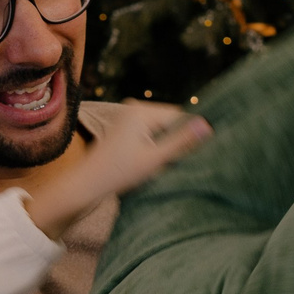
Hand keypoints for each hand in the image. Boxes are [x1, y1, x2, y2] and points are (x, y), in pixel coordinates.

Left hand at [23, 106, 211, 235]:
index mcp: (141, 111)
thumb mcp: (155, 159)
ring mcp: (128, 118)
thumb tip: (207, 126)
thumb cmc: (117, 173)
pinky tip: (151, 163)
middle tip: (176, 162)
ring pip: (161, 130)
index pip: (180, 116)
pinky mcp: (125, 129)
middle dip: (176, 140)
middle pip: (170, 122)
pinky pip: (150, 134)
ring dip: (166, 146)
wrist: (85, 185)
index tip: (195, 154)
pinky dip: (155, 148)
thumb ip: (182, 142)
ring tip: (160, 164)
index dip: (189, 135)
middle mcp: (134, 108)